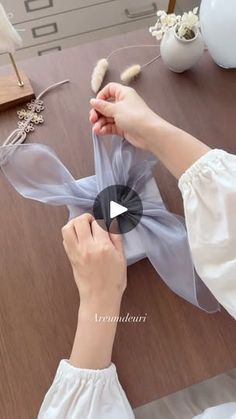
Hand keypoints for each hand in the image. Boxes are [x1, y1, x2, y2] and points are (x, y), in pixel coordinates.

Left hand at [62, 213, 126, 368]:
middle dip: (87, 218)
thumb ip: (116, 238)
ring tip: (83, 227)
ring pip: (67, 228)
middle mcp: (87, 247)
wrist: (100, 298)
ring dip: (75, 223)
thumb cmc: (114, 280)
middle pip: (80, 221)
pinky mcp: (70, 257)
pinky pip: (65, 239)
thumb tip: (112, 223)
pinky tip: (79, 237)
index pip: (99, 223)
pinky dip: (70, 233)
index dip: (102, 220)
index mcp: (103, 247)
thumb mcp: (121, 258)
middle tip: (93, 223)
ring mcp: (76, 252)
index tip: (105, 224)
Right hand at [90, 82, 209, 178]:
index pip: (109, 90)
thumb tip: (93, 101)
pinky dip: (104, 129)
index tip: (96, 104)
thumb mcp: (116, 109)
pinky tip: (100, 132)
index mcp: (123, 94)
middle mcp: (123, 104)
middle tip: (93, 119)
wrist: (149, 133)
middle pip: (106, 106)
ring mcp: (123, 116)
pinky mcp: (123, 127)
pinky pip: (110, 126)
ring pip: (107, 118)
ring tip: (96, 129)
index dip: (101, 96)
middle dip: (98, 113)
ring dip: (100, 123)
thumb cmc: (135, 117)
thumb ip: (103, 106)